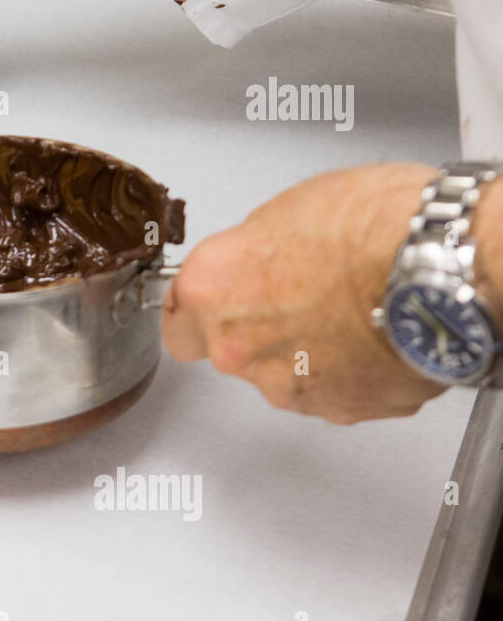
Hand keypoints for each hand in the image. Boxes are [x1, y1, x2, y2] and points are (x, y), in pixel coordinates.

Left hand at [161, 163, 447, 423]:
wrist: (445, 266)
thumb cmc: (375, 225)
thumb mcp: (287, 210)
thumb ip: (252, 251)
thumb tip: (255, 261)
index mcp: (212, 290)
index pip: (176, 318)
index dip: (200, 307)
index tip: (215, 299)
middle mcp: (237, 348)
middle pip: (228, 349)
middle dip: (256, 329)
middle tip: (300, 296)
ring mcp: (288, 386)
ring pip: (281, 375)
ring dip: (305, 352)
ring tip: (350, 312)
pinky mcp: (341, 410)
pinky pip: (333, 391)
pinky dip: (349, 372)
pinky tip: (375, 336)